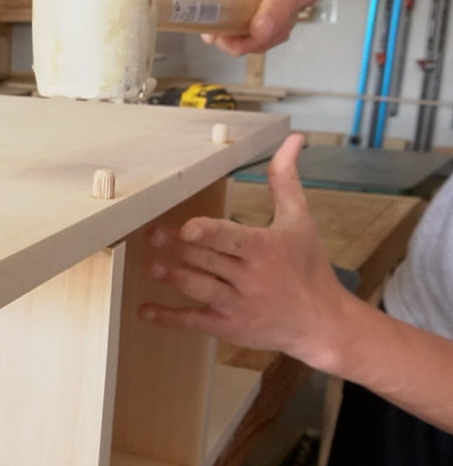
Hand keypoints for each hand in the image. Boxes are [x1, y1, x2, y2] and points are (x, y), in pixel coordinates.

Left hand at [140, 134, 355, 366]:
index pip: (232, 238)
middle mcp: (250, 277)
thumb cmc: (309, 267)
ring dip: (173, 278)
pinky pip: (194, 321)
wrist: (323, 323)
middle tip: (151, 234)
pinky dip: (168, 317)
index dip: (209, 233)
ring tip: (149, 266)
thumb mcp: (300, 221)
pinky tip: (144, 310)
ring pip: (199, 288)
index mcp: (265, 248)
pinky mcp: (228, 326)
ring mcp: (237, 303)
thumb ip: (285, 181)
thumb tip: (292, 139)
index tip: (187, 227)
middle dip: (178, 248)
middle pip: (208, 260)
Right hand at [192, 0, 328, 55]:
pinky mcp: (229, 5)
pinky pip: (232, 31)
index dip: (203, 9)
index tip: (221, 34)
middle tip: (270, 33)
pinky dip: (253, 37)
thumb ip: (281, 7)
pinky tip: (272, 24)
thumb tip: (257, 32)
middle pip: (207, 12)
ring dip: (251, 39)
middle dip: (237, 35)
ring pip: (221, 29)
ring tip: (279, 26)